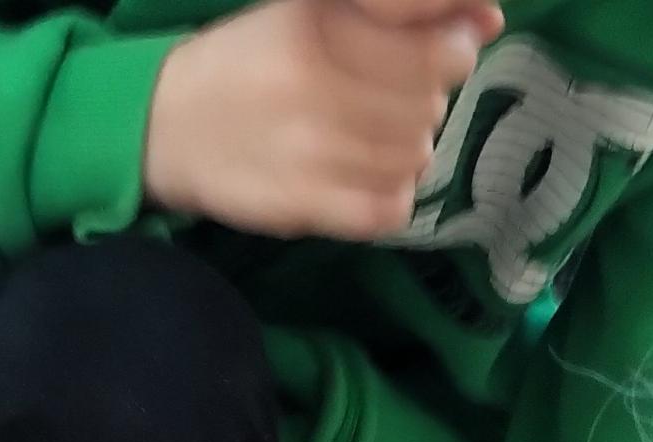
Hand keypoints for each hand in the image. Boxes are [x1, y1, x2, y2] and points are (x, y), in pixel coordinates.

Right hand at [144, 0, 498, 239]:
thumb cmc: (251, 61)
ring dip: (405, 150)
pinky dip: (388, 197)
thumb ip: (401, 9)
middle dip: (423, 101)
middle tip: (383, 100)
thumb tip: (488, 22)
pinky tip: (363, 179)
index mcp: (318, 23)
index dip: (451, 52)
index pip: (437, 49)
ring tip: (366, 139)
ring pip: (413, 157)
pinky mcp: (300, 206)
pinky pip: (387, 209)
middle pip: (429, 105)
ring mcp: (308, 150)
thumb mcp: (314, 8)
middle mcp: (314, 83)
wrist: (164, 126)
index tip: (433, 55)